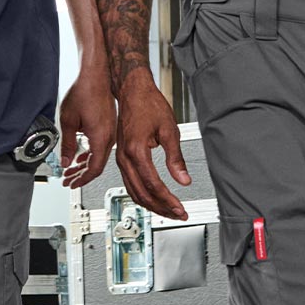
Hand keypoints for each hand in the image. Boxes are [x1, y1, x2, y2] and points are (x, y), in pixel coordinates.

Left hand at [58, 69, 116, 188]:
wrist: (96, 75)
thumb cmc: (85, 91)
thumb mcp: (68, 121)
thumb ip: (67, 145)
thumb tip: (66, 162)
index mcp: (101, 138)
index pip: (94, 169)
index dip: (82, 180)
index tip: (72, 184)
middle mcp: (109, 137)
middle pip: (97, 165)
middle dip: (81, 175)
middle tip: (68, 180)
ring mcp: (111, 132)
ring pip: (99, 156)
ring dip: (85, 164)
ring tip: (72, 170)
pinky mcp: (109, 126)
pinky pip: (101, 146)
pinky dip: (90, 154)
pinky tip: (82, 155)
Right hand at [114, 70, 190, 220]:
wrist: (131, 90)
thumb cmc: (148, 103)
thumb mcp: (169, 129)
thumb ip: (176, 158)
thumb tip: (183, 179)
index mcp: (136, 150)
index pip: (153, 184)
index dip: (168, 199)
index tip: (180, 208)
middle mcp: (124, 157)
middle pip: (142, 193)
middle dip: (161, 207)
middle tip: (178, 214)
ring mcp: (120, 158)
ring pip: (133, 191)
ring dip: (151, 204)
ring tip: (168, 210)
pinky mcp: (121, 157)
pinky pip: (130, 183)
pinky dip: (142, 194)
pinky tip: (154, 198)